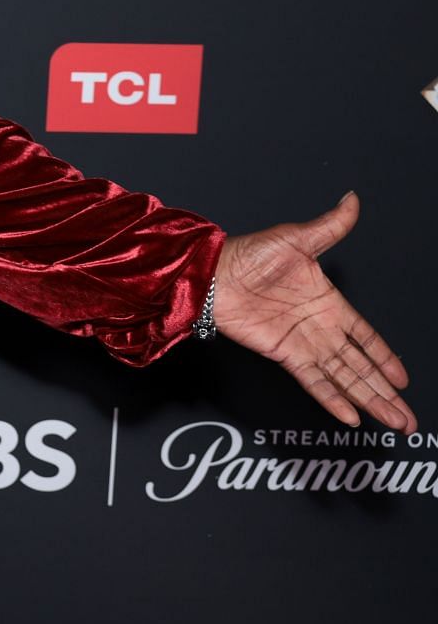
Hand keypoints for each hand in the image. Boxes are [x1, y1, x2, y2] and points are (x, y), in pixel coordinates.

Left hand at [213, 192, 414, 432]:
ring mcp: (303, 344)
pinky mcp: (283, 354)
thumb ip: (330, 226)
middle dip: (386, 392)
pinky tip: (350, 416)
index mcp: (329, 303)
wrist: (212, 273)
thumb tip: (352, 200)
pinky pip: (314, 381)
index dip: (385, 358)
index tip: (404, 379)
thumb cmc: (248, 253)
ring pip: (345, 378)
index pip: (367, 337)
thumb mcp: (297, 238)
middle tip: (409, 419)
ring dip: (370, 400)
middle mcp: (320, 328)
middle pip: (362, 367)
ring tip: (394, 423)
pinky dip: (332, 399)